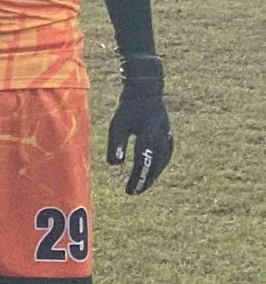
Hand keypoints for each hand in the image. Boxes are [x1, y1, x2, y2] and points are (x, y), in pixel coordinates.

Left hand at [109, 54, 173, 193]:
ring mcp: (167, 137)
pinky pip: (166, 155)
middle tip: (134, 192)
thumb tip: (115, 165)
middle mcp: (161, 139)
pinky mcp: (168, 135)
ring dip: (152, 174)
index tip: (130, 191)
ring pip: (162, 162)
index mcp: (148, 136)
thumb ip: (116, 143)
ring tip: (142, 184)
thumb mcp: (118, 124)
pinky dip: (159, 165)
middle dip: (145, 180)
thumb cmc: (128, 108)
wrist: (146, 91)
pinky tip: (152, 170)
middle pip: (155, 166)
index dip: (137, 178)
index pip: (143, 163)